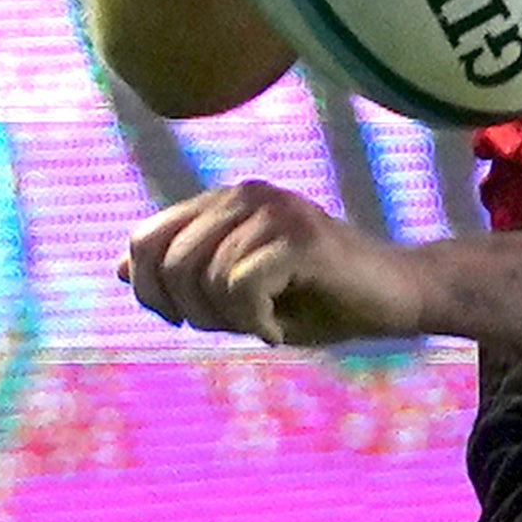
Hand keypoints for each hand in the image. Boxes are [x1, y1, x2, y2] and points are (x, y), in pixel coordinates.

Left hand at [120, 180, 435, 347]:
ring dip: (228, 320)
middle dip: (191, 312)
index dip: (148, 291)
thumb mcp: (238, 290)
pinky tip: (279, 328)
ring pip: (204, 278)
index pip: (143, 239)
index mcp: (224, 200)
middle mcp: (244, 193)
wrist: (400, 296)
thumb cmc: (321, 297)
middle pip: (166, 262)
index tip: (184, 321)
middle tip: (234, 326)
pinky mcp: (300, 237)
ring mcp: (274, 210)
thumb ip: (186, 274)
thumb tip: (120, 266)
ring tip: (264, 323)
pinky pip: (241, 287)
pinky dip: (255, 322)